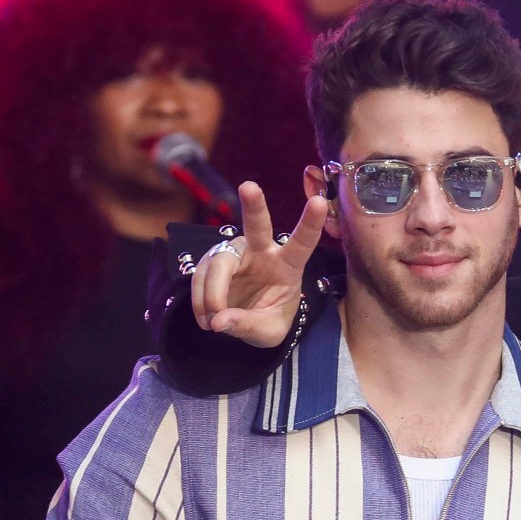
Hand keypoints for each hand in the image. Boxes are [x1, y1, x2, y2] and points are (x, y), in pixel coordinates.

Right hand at [191, 179, 327, 346]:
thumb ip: (247, 326)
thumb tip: (218, 320)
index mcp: (288, 265)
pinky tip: (205, 318)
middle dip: (254, 205)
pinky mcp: (213, 259)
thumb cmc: (269, 321)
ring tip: (212, 322)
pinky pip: (199, 274)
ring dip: (212, 293)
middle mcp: (262, 251)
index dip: (311, 222)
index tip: (321, 201)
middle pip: (257, 225)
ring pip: (219, 262)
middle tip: (249, 187)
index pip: (303, 242)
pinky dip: (199, 298)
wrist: (247, 322)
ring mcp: (236, 252)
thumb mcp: (268, 332)